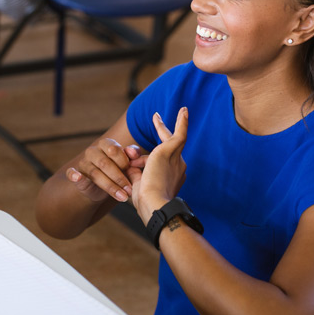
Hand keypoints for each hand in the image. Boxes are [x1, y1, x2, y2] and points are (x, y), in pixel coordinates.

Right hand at [66, 137, 146, 202]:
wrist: (102, 188)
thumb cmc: (118, 172)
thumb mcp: (127, 163)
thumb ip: (132, 155)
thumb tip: (132, 152)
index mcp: (105, 144)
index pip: (114, 150)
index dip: (124, 163)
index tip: (134, 175)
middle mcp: (92, 151)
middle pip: (104, 163)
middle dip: (119, 178)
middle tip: (129, 190)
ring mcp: (83, 163)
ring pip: (95, 173)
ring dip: (110, 187)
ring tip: (122, 197)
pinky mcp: (75, 174)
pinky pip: (71, 173)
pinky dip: (74, 175)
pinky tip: (78, 178)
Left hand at [130, 108, 188, 222]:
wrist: (154, 204)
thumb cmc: (146, 201)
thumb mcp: (138, 185)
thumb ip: (135, 172)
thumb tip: (130, 163)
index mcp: (171, 177)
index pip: (158, 163)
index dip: (144, 161)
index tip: (138, 161)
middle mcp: (178, 167)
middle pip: (163, 149)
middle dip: (157, 137)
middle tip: (156, 119)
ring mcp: (176, 159)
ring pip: (168, 140)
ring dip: (160, 128)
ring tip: (155, 115)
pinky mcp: (170, 151)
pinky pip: (180, 133)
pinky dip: (182, 122)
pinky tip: (184, 110)